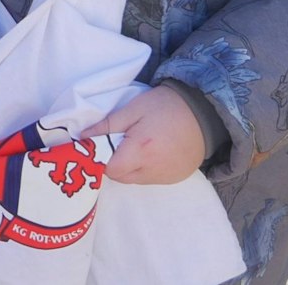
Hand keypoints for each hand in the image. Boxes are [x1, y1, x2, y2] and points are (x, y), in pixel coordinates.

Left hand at [84, 86, 206, 184]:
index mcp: (140, 151)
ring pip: (135, 180)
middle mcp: (153, 170)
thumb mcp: (134, 109)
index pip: (110, 169)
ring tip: (140, 144)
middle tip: (121, 142)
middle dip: (115, 163)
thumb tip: (83, 138)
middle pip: (121, 177)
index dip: (103, 158)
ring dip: (131, 167)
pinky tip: (153, 152)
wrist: (204, 113)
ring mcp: (166, 177)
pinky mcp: (176, 178)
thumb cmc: (166, 106)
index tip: (105, 144)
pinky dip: (146, 170)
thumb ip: (107, 125)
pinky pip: (152, 179)